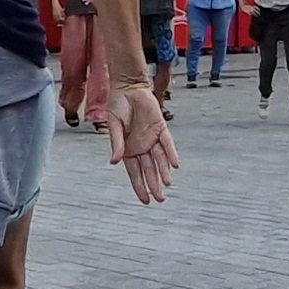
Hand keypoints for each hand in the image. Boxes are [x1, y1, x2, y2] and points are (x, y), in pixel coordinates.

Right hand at [105, 83, 176, 204]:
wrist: (128, 87)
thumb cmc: (117, 106)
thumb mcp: (113, 126)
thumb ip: (116, 143)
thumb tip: (114, 161)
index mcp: (128, 150)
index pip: (135, 173)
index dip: (139, 187)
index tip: (145, 201)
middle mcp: (141, 147)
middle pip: (149, 170)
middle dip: (154, 185)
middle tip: (159, 199)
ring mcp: (152, 139)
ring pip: (159, 160)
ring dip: (163, 172)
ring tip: (167, 185)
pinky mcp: (161, 128)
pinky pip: (167, 144)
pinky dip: (171, 154)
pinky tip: (174, 165)